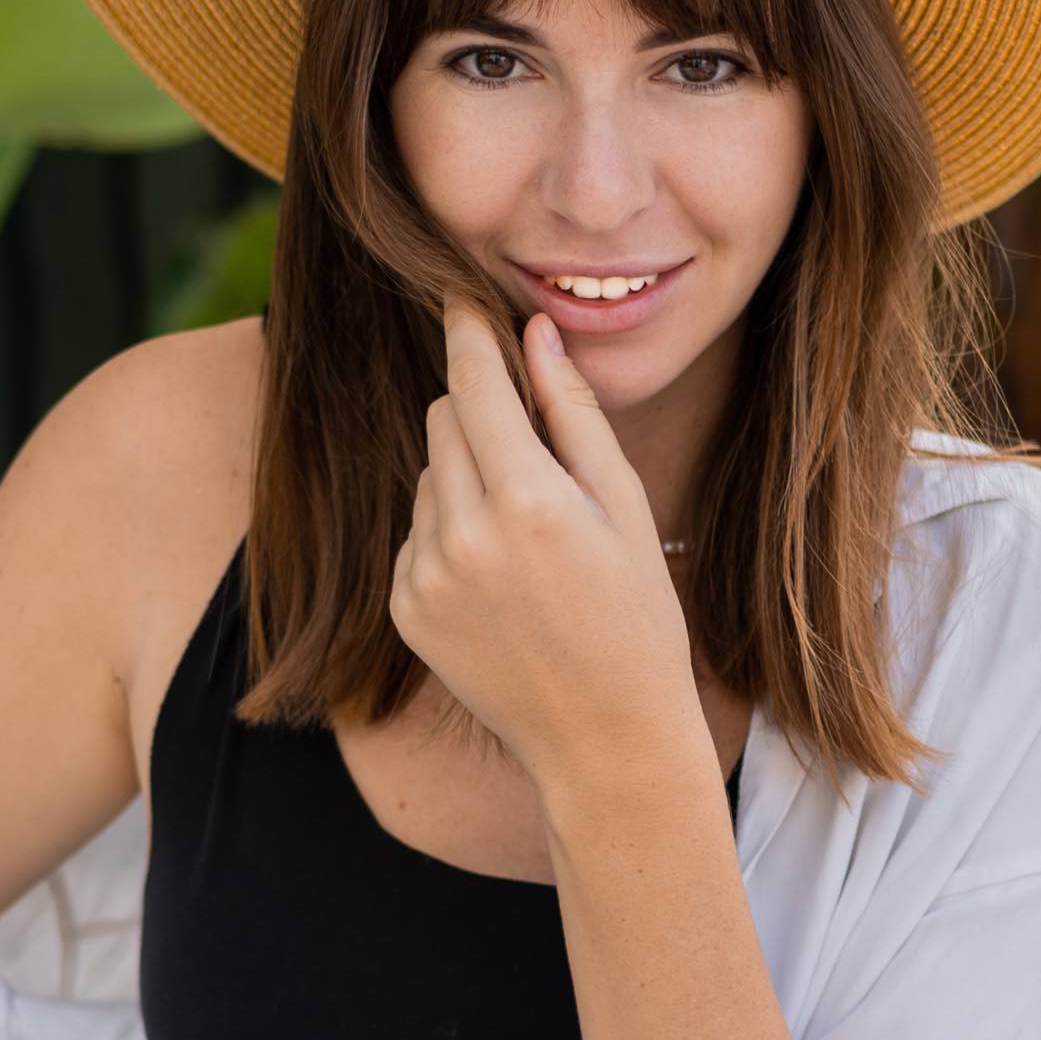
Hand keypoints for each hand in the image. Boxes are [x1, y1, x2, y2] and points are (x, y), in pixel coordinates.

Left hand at [390, 294, 700, 788]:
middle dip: (480, 413)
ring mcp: (424, 576)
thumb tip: (535, 335)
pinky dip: (449, 533)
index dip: (466, 333)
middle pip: (443, 418)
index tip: (462, 298)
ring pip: (428, 474)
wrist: (604, 740)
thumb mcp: (624, 508)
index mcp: (528, 501)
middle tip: (537, 457)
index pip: (472, 382)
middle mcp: (462, 535)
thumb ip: (573, 414)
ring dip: (467, 477)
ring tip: (528, 538)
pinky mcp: (404, 608)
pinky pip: (416, 531)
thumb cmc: (636, 619)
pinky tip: (502, 580)